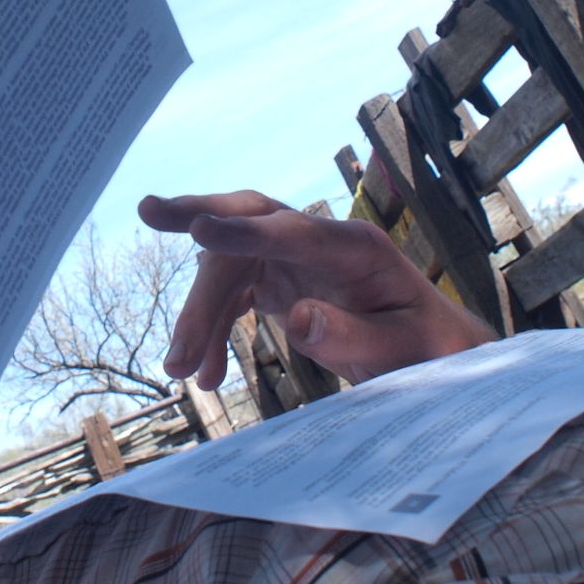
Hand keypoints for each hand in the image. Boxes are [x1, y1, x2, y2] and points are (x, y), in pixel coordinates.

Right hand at [142, 190, 495, 388]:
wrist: (435, 355)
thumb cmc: (428, 351)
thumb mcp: (403, 353)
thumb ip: (355, 336)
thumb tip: (297, 319)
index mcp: (355, 248)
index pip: (292, 230)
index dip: (245, 230)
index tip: (200, 229)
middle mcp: (320, 242)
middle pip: (251, 219)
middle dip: (199, 214)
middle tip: (148, 210)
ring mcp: (298, 260)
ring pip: (232, 269)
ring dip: (201, 315)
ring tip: (180, 371)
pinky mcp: (283, 283)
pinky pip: (235, 297)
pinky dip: (214, 332)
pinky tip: (205, 374)